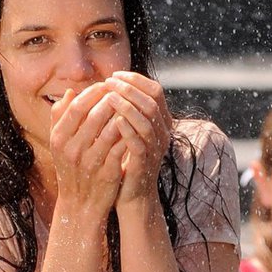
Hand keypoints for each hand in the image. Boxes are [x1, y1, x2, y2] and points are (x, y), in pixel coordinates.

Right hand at [48, 81, 127, 222]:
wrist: (80, 206)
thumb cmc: (71, 169)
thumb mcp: (59, 145)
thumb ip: (60, 118)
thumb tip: (71, 92)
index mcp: (59, 139)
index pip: (76, 107)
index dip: (93, 93)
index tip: (105, 85)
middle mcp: (72, 150)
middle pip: (94, 115)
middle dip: (110, 100)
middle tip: (122, 91)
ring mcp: (90, 163)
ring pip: (109, 130)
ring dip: (122, 114)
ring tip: (130, 105)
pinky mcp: (107, 174)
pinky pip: (120, 148)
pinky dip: (128, 134)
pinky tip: (135, 126)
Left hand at [101, 73, 172, 211]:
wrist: (131, 195)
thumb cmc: (125, 159)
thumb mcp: (129, 130)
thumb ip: (127, 108)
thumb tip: (113, 81)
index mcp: (161, 122)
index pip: (155, 90)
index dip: (135, 79)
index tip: (114, 75)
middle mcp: (163, 134)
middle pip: (152, 101)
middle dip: (130, 88)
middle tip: (109, 82)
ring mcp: (156, 150)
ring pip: (147, 119)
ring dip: (127, 105)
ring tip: (109, 96)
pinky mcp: (145, 164)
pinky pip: (139, 143)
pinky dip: (127, 129)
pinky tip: (114, 120)